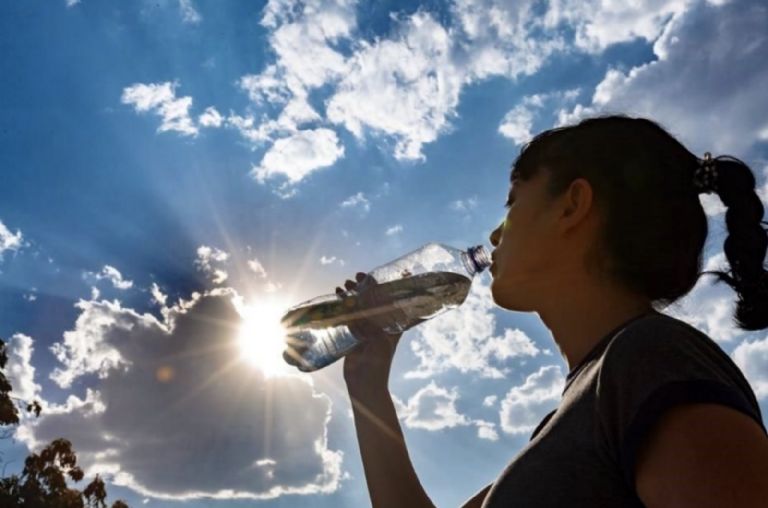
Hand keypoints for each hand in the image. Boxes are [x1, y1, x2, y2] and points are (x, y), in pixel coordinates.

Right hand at [337, 272, 403, 387]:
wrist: (365, 384)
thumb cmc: (379, 363)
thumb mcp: (381, 340)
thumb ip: (375, 323)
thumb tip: (367, 305)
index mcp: (393, 324)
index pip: (393, 300)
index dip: (387, 285)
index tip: (377, 274)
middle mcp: (380, 324)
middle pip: (373, 299)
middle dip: (364, 287)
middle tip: (355, 277)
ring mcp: (366, 328)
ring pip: (359, 306)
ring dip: (352, 294)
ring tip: (343, 285)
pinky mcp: (354, 335)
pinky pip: (348, 316)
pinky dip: (343, 306)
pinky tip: (336, 297)